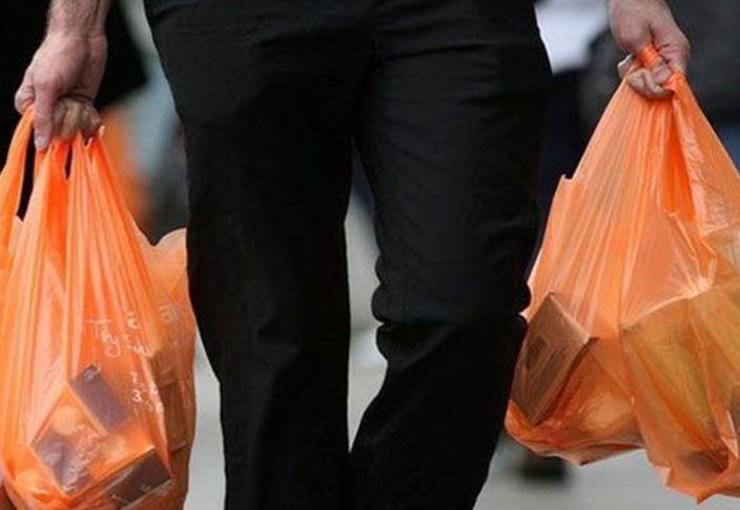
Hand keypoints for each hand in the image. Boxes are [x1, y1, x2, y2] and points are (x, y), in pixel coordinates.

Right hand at [15, 31, 106, 149]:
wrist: (82, 39)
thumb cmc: (58, 55)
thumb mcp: (47, 87)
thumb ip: (43, 118)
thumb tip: (40, 146)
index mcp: (29, 105)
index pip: (40, 132)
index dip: (53, 126)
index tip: (59, 110)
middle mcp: (47, 110)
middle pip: (60, 134)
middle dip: (69, 118)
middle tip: (68, 98)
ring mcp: (66, 109)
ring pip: (76, 130)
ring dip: (81, 116)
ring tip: (78, 98)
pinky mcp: (82, 107)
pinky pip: (88, 126)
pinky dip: (92, 119)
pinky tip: (90, 107)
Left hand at [608, 0, 689, 98]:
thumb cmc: (632, 13)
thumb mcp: (637, 38)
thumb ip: (650, 63)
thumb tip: (663, 85)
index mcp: (677, 52)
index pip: (674, 85)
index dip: (655, 88)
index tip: (639, 76)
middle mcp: (675, 59)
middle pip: (660, 89)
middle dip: (640, 81)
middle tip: (632, 62)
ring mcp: (665, 62)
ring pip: (649, 85)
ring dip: (634, 76)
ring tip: (631, 57)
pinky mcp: (655, 63)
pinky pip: (643, 79)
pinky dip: (632, 73)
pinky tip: (629, 59)